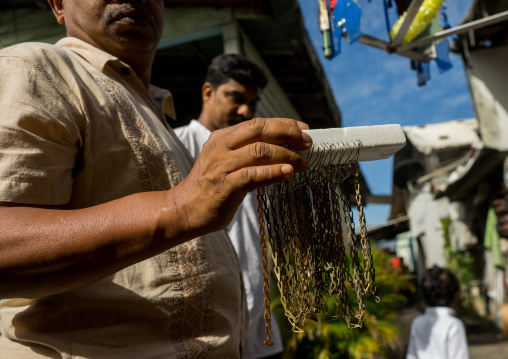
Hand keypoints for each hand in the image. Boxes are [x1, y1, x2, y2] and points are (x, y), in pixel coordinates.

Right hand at [173, 117, 311, 234]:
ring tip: (303, 163)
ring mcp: (222, 167)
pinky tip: (289, 173)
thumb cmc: (211, 187)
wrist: (184, 209)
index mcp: (222, 137)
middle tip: (307, 143)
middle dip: (288, 134)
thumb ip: (247, 152)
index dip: (283, 124)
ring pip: (260, 151)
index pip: (257, 123)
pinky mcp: (226, 187)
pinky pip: (255, 175)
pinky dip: (275, 173)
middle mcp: (222, 148)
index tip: (303, 130)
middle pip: (260, 130)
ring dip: (287, 156)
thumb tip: (284, 149)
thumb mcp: (225, 161)